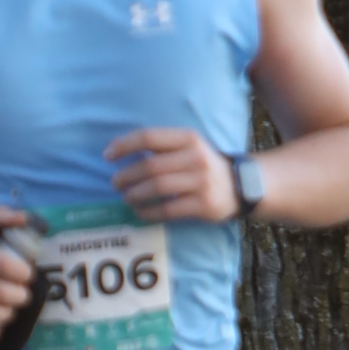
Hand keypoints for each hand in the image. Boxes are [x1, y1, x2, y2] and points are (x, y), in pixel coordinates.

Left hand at [107, 128, 237, 222]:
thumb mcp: (189, 146)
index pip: (149, 137)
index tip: (107, 156)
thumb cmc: (204, 164)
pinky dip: (148, 212)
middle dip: (126, 175)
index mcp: (189, 138)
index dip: (124, 145)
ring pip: (157, 188)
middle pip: (150, 166)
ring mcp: (201, 182)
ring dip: (135, 194)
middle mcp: (196, 158)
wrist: (241, 185)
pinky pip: (168, 209)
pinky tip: (139, 211)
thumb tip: (121, 150)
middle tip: (115, 183)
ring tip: (126, 197)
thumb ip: (162, 146)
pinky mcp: (203, 205)